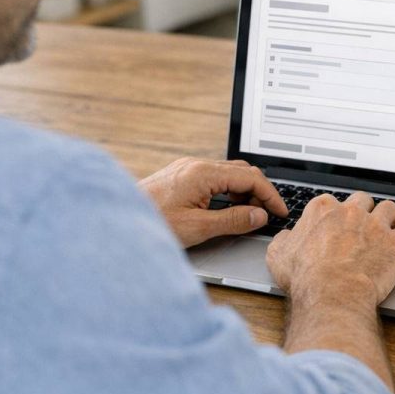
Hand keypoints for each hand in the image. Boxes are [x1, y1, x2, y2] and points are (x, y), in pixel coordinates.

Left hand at [139, 157, 287, 247]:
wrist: (114, 222)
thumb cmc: (150, 223)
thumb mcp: (197, 227)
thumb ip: (233, 220)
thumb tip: (258, 216)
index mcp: (203, 173)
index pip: (250, 178)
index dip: (269, 195)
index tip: (280, 211)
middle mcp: (196, 165)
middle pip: (242, 171)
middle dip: (259, 192)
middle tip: (267, 215)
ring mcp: (188, 169)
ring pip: (229, 173)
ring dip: (244, 192)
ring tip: (249, 215)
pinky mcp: (181, 176)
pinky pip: (215, 177)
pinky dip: (229, 191)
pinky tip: (228, 209)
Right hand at [266, 192, 394, 307]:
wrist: (331, 294)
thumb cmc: (305, 277)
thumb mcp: (279, 256)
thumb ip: (283, 241)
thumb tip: (286, 238)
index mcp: (323, 210)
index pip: (332, 202)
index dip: (335, 215)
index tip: (337, 225)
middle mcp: (351, 212)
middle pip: (363, 201)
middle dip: (364, 211)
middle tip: (364, 226)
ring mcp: (375, 225)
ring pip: (389, 209)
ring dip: (390, 218)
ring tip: (390, 229)